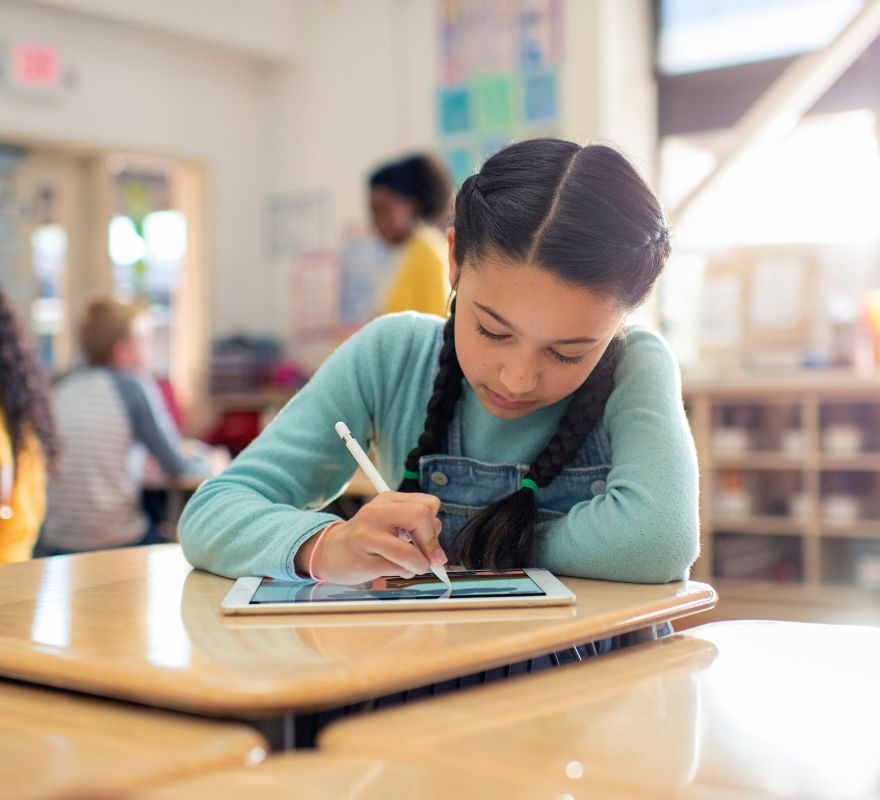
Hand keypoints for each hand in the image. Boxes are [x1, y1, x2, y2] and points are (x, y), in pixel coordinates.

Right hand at [295, 492, 445, 583]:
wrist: (329, 552)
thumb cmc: (367, 538)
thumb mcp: (391, 522)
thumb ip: (416, 528)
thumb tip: (439, 553)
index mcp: (387, 499)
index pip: (428, 504)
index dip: (435, 526)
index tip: (431, 542)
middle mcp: (376, 512)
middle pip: (421, 516)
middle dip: (431, 543)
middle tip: (429, 558)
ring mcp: (367, 536)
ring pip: (411, 551)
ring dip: (419, 565)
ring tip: (410, 567)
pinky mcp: (363, 560)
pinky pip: (398, 569)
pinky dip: (404, 573)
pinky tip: (394, 570)